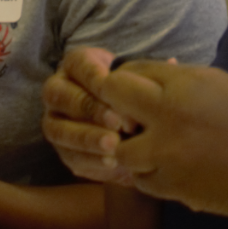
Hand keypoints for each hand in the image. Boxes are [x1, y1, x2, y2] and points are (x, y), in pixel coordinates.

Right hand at [42, 48, 140, 183]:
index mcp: (75, 65)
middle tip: (117, 123)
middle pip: (60, 96)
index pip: (77, 65)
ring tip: (115, 148)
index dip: (95, 77)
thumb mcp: (139, 78)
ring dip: (86, 138)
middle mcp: (57, 91)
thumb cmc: (133, 91)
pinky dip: (90, 160)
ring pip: (58, 129)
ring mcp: (54, 121)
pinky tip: (112, 164)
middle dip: (89, 109)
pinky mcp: (62, 150)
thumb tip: (173, 64)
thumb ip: (148, 74)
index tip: (119, 89)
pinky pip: (69, 156)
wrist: (127, 123)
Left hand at [94, 60, 227, 221]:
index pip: (134, 69)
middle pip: (112, 97)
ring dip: (129, 146)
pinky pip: (141, 181)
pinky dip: (147, 175)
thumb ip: (198, 81)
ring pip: (119, 148)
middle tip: (130, 115)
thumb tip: (178, 82)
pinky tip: (165, 172)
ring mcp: (166, 154)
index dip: (130, 77)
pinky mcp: (174, 187)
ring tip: (149, 149)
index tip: (136, 87)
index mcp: (187, 82)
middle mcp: (168, 114)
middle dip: (116, 103)